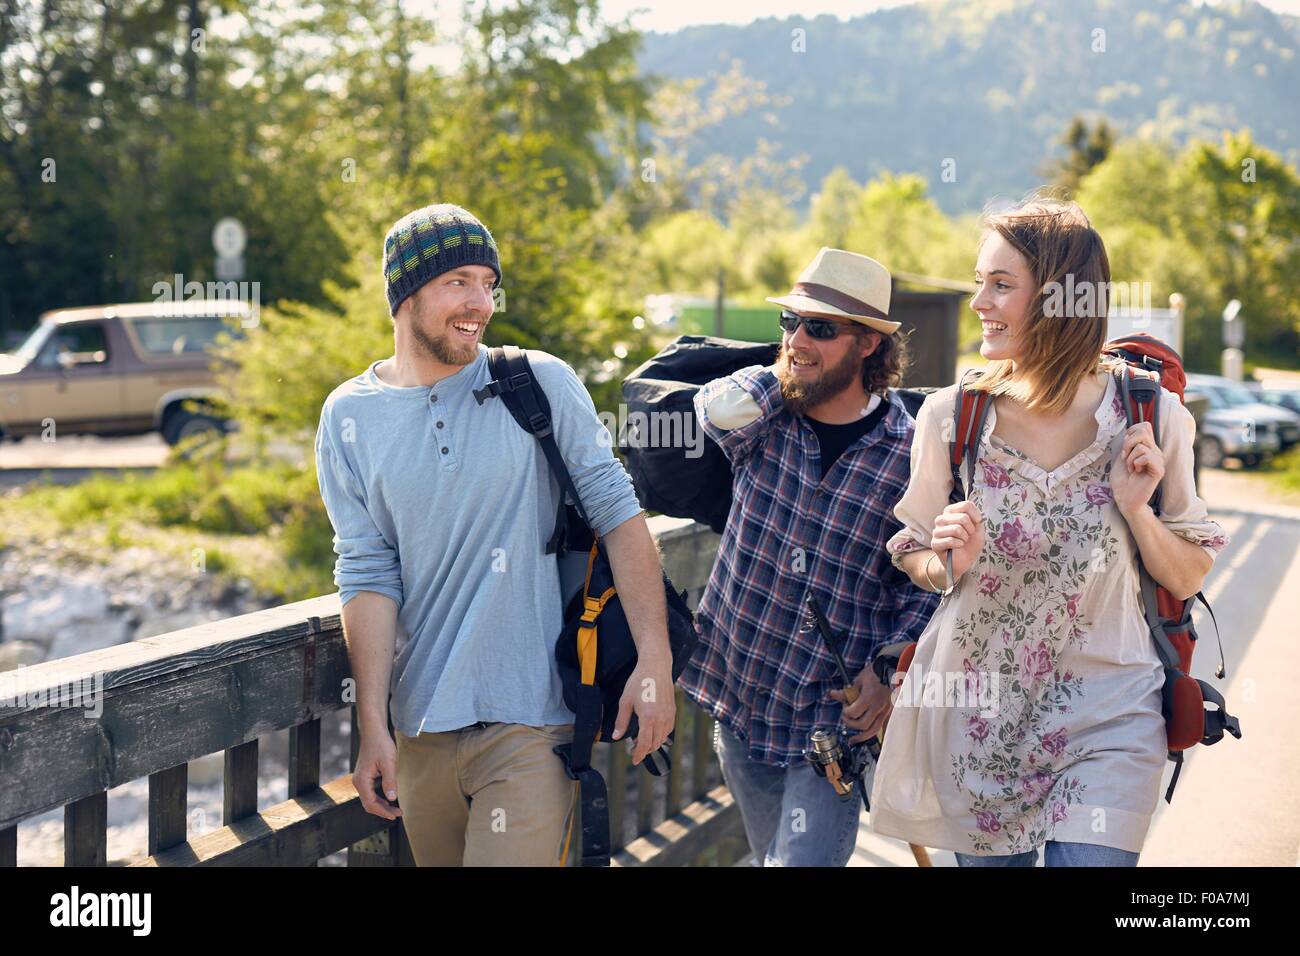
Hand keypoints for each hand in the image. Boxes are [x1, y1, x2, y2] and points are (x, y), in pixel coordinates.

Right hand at [354, 732, 401, 819]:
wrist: (374, 732)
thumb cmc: (380, 744)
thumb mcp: (388, 763)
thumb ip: (390, 781)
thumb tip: (392, 798)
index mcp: (362, 780)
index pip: (371, 803)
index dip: (383, 812)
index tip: (396, 815)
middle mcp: (358, 782)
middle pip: (369, 804)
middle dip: (383, 811)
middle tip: (398, 813)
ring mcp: (360, 779)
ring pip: (369, 799)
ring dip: (381, 805)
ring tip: (395, 809)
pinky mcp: (364, 776)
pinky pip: (370, 792)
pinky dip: (379, 798)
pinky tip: (388, 799)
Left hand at [613, 651, 675, 765]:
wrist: (656, 666)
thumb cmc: (639, 681)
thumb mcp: (625, 701)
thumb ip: (621, 721)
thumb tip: (617, 736)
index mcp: (648, 718)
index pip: (644, 744)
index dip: (638, 754)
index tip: (633, 760)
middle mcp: (661, 719)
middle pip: (654, 744)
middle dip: (644, 750)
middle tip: (634, 750)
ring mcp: (669, 715)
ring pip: (662, 738)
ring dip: (653, 744)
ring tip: (642, 741)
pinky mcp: (673, 711)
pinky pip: (668, 730)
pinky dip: (661, 736)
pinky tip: (653, 732)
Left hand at [829, 667, 892, 744]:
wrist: (891, 670)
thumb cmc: (875, 673)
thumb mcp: (858, 680)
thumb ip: (846, 691)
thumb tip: (833, 695)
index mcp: (870, 698)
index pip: (854, 713)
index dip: (846, 712)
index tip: (845, 706)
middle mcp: (878, 707)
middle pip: (863, 725)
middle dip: (851, 723)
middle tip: (847, 717)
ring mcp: (885, 711)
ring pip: (873, 731)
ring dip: (861, 737)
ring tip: (853, 740)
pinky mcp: (889, 713)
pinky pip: (880, 727)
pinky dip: (871, 733)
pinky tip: (864, 737)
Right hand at [930, 500, 986, 582]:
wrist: (964, 561)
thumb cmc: (970, 543)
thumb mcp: (978, 528)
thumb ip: (976, 517)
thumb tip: (972, 515)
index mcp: (951, 512)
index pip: (966, 505)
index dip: (976, 516)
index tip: (977, 524)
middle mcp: (941, 519)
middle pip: (963, 517)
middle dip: (971, 529)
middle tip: (968, 536)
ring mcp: (936, 531)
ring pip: (957, 529)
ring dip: (965, 538)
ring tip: (963, 541)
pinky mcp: (935, 543)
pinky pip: (951, 541)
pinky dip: (959, 545)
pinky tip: (958, 547)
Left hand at [1112, 421, 1163, 518]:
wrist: (1124, 498)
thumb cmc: (1122, 480)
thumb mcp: (1122, 457)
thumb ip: (1129, 443)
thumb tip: (1131, 430)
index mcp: (1147, 447)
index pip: (1145, 426)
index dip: (1131, 432)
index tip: (1124, 448)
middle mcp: (1155, 452)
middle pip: (1143, 431)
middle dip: (1128, 443)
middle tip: (1125, 458)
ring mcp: (1158, 460)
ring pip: (1142, 445)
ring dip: (1130, 457)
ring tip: (1131, 468)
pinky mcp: (1159, 470)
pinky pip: (1148, 457)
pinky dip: (1136, 463)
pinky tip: (1136, 472)